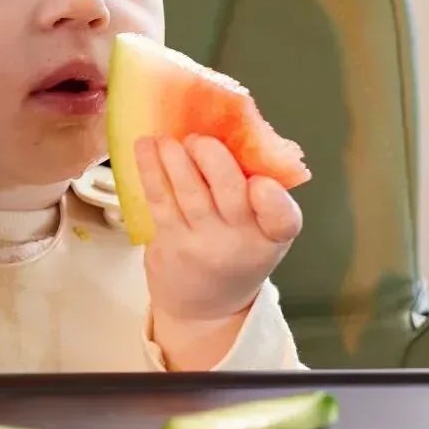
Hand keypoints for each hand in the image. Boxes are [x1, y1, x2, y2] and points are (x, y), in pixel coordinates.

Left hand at [136, 135, 302, 369]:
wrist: (206, 305)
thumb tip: (231, 124)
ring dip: (175, 159)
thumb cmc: (237, 249)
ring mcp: (203, 244)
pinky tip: (146, 146)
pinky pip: (159, 201)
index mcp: (273, 233)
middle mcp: (241, 241)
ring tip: (167, 138)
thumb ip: (255, 188)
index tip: (260, 182)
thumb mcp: (261, 228)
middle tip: (199, 139)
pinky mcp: (170, 243)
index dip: (272, 201)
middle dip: (214, 162)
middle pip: (230, 198)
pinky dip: (151, 170)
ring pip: (189, 195)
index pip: (282, 220)